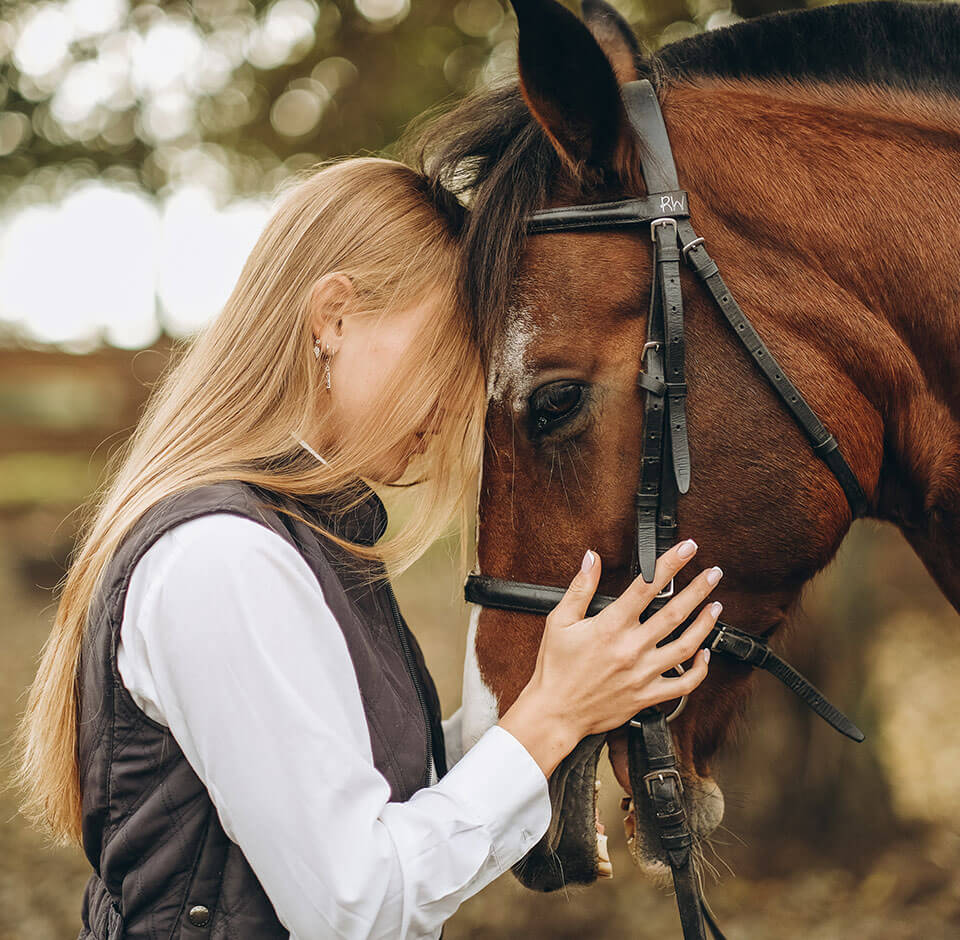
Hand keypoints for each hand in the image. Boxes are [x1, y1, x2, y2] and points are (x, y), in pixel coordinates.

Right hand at [499, 540, 720, 777]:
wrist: (556, 713)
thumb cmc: (555, 668)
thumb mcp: (559, 621)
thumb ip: (580, 588)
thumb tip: (591, 558)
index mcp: (611, 626)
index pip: (647, 586)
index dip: (670, 563)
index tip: (687, 548)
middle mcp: (631, 648)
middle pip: (675, 613)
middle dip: (699, 589)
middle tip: (714, 573)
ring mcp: (643, 674)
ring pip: (686, 646)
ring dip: (705, 624)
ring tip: (716, 606)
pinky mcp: (648, 696)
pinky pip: (684, 684)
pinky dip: (700, 669)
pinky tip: (706, 653)